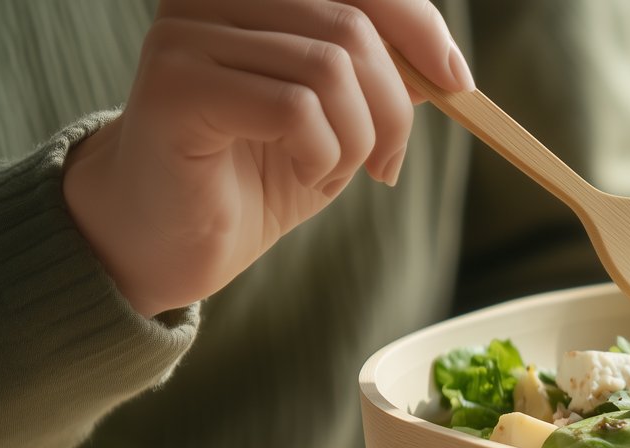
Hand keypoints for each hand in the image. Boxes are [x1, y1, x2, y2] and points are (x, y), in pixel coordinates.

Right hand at [62, 0, 473, 316]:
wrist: (172, 240)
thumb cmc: (255, 175)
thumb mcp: (340, 121)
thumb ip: (382, 79)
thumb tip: (443, 64)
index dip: (418, 25)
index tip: (457, 83)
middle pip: (352, 27)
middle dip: (392, 109)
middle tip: (385, 166)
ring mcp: (186, 33)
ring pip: (329, 69)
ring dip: (354, 140)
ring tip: (328, 173)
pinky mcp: (176, 83)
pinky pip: (295, 109)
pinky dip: (321, 155)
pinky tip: (301, 175)